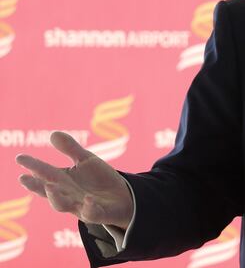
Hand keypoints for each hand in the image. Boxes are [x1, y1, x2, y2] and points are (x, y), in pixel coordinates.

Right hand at [16, 131, 133, 229]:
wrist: (123, 197)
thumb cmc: (98, 179)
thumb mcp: (86, 160)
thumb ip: (70, 149)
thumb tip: (52, 133)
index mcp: (63, 181)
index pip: (45, 173)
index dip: (33, 166)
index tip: (19, 157)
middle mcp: (67, 195)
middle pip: (49, 191)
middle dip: (36, 186)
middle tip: (23, 178)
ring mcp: (80, 206)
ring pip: (63, 206)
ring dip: (56, 198)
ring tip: (50, 187)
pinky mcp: (97, 214)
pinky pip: (91, 213)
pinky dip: (89, 207)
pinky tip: (89, 199)